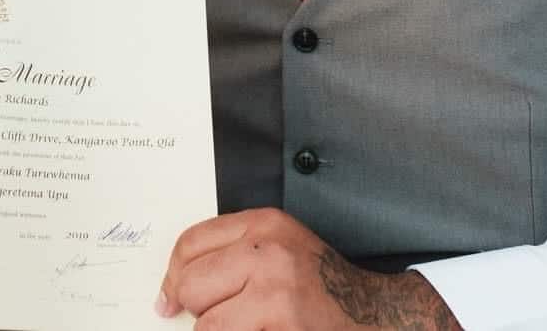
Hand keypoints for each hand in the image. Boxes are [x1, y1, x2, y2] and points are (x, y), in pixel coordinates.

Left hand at [158, 208, 459, 329]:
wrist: (377, 314)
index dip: (172, 277)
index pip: (189, 245)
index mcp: (264, 225)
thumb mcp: (278, 248)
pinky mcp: (284, 327)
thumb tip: (173, 288)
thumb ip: (231, 253)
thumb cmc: (320, 285)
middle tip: (220, 317)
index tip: (169, 299)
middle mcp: (269, 253)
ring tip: (247, 326)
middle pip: (190, 286)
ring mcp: (277, 293)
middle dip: (197, 309)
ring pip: (206, 325)